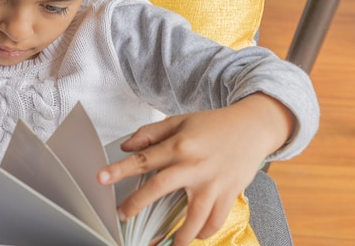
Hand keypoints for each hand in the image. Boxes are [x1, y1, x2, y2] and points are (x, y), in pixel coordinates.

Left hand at [98, 93, 294, 245]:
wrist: (253, 127)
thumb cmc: (213, 124)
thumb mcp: (180, 121)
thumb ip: (150, 133)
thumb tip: (125, 146)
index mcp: (180, 145)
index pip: (144, 158)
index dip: (120, 169)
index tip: (101, 178)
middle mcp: (194, 165)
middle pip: (160, 187)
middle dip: (137, 204)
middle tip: (121, 216)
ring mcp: (213, 182)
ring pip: (193, 216)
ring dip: (178, 235)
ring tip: (165, 244)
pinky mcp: (229, 194)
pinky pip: (215, 221)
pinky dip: (204, 233)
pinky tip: (193, 236)